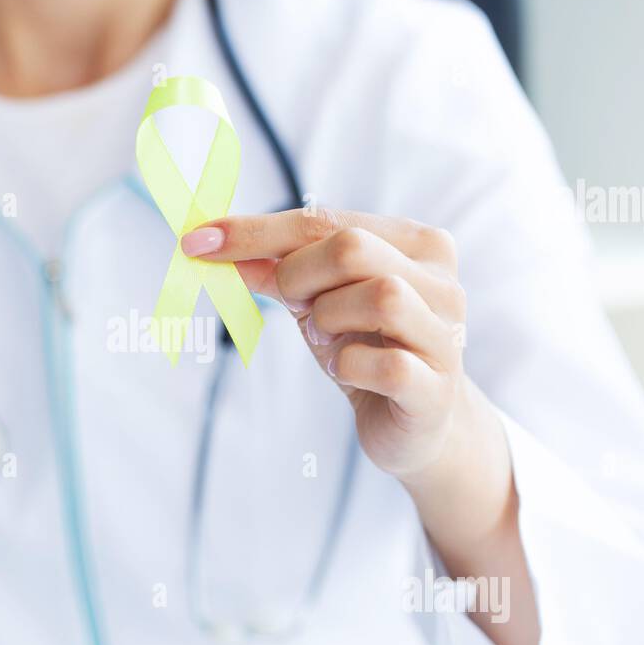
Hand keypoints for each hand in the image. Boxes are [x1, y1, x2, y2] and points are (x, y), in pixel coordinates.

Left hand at [181, 208, 467, 478]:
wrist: (419, 425)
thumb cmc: (368, 349)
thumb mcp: (319, 303)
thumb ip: (278, 271)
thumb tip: (218, 247)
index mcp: (414, 244)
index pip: (324, 220)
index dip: (256, 230)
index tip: (198, 241)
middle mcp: (440, 281)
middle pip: (354, 248)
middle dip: (300, 277)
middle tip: (294, 307)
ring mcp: (446, 333)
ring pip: (380, 296)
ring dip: (329, 321)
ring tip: (327, 341)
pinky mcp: (436, 387)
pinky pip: (383, 364)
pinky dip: (348, 366)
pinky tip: (346, 372)